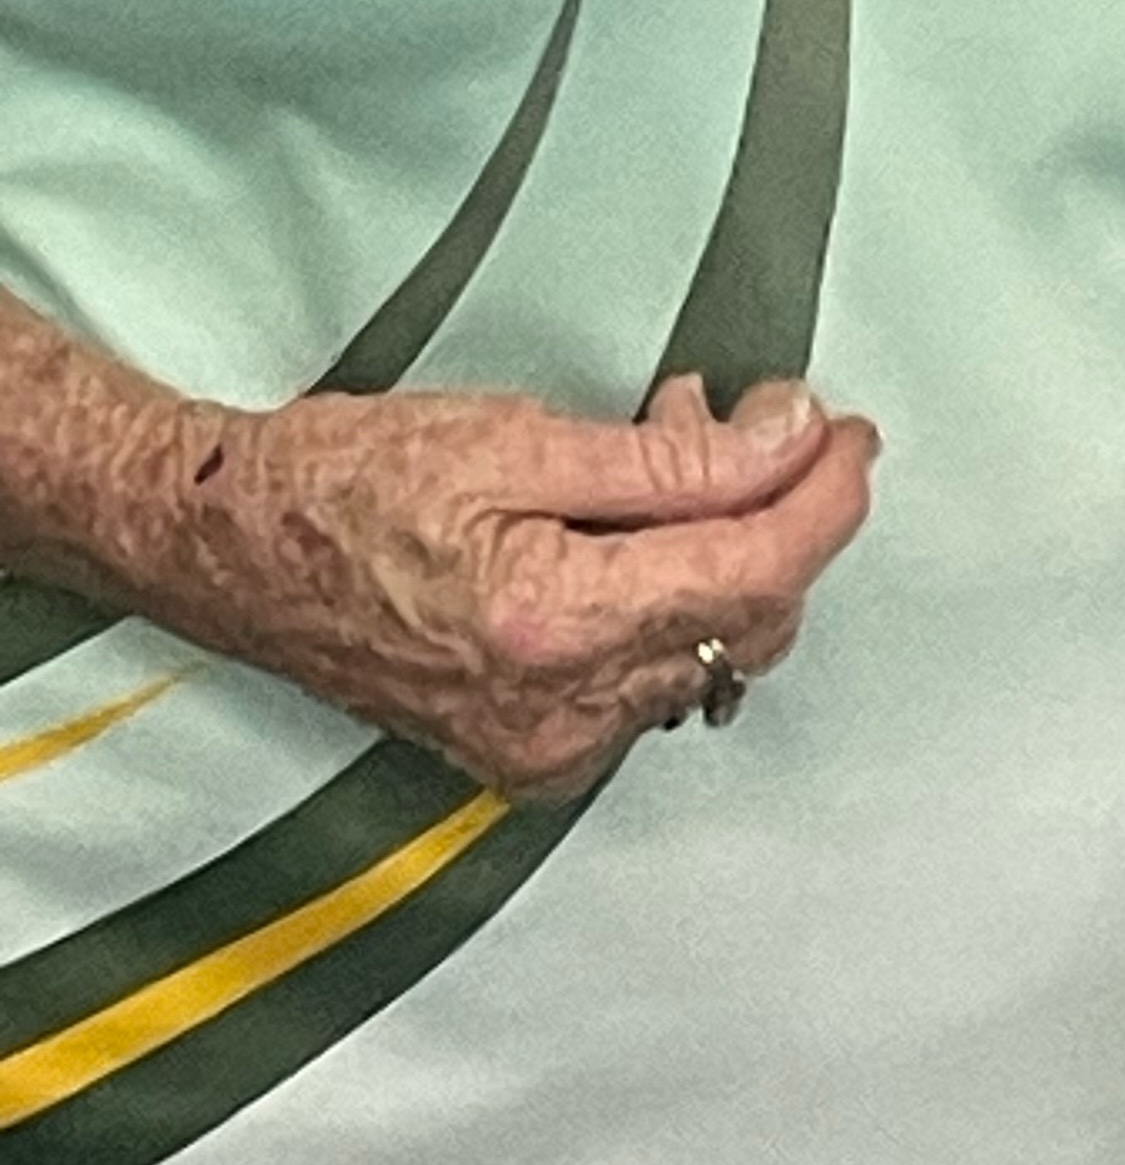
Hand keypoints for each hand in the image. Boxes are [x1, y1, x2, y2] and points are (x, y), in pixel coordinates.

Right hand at [148, 371, 878, 795]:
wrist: (235, 545)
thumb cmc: (347, 482)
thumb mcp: (519, 434)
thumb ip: (673, 457)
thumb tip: (788, 440)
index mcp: (553, 626)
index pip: (754, 571)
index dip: (824, 495)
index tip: (849, 435)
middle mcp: (558, 712)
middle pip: (748, 619)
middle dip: (779, 510)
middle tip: (761, 417)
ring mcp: (545, 743)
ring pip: (708, 648)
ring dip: (727, 543)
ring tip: (685, 445)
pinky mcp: (530, 747)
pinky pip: (651, 674)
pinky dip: (673, 592)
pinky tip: (642, 518)